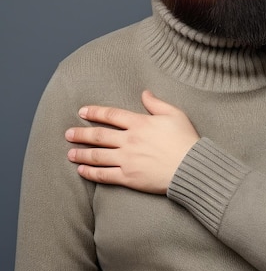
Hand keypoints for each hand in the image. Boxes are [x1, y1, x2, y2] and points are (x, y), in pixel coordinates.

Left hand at [65, 90, 198, 192]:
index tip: (82, 112)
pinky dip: (91, 172)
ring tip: (70, 152)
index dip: (95, 112)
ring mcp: (127, 159)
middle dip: (81, 134)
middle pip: (99, 135)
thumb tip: (144, 93)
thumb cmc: (186, 140)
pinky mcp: (128, 177)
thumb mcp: (175, 114)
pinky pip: (104, 174)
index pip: (111, 115)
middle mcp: (129, 140)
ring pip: (98, 155)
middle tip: (68, 134)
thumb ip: (157, 103)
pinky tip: (82, 170)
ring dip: (82, 153)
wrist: (191, 167)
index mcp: (140, 123)